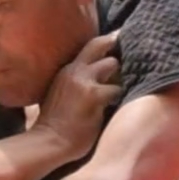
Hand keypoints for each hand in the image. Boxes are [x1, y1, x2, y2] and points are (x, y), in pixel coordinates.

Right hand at [34, 33, 121, 162]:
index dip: (107, 41)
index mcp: (66, 70)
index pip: (90, 46)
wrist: (48, 142)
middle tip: (130, 57)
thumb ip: (75, 81)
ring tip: (119, 88)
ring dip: (119, 76)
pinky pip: (117, 89)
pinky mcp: (94, 96)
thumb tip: (94, 78)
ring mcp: (84, 82)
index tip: (119, 38)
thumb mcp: (59, 93)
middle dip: (116, 50)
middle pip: (101, 45)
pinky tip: (117, 105)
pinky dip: (119, 96)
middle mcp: (75, 70)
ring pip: (112, 64)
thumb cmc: (54, 124)